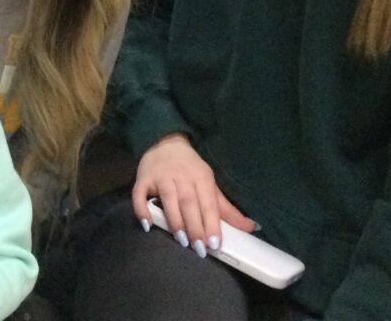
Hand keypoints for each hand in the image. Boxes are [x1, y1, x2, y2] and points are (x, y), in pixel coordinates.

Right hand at [131, 133, 254, 256]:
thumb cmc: (190, 167)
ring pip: (168, 199)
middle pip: (189, 203)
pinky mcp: (143, 178)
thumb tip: (250, 227)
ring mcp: (161, 177)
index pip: (208, 203)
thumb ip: (226, 208)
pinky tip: (147, 224)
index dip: (211, 223)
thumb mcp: (210, 183)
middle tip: (199, 249)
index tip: (214, 244)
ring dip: (174, 220)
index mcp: (201, 178)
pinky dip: (142, 209)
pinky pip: (139, 194)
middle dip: (194, 226)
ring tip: (181, 240)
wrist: (165, 141)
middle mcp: (182, 177)